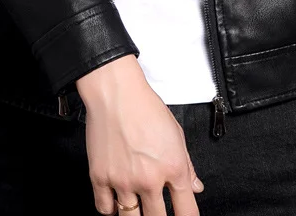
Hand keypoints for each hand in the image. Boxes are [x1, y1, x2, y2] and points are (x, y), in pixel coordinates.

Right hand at [76, 55, 204, 215]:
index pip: (187, 212)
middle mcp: (149, 179)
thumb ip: (187, 165)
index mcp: (173, 168)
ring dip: (135, 214)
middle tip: (156, 209)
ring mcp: (123, 181)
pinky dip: (111, 209)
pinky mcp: (100, 177)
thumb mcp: (176, 133)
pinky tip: (116, 199)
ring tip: (137, 204)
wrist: (116, 92)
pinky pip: (105, 209)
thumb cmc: (146, 106)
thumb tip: (195, 187)